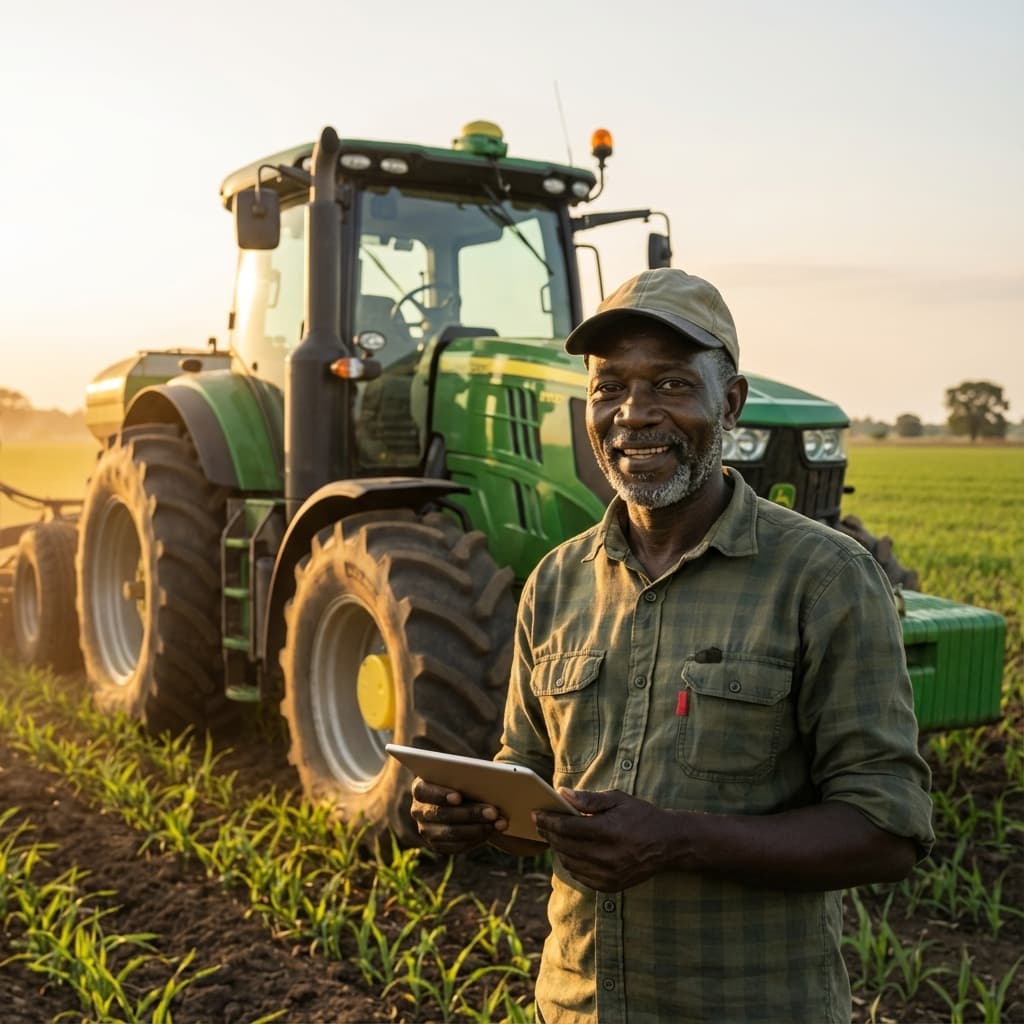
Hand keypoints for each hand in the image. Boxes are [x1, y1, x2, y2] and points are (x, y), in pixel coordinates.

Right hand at [409, 777, 506, 854]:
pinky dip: (476, 838)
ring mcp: (426, 830)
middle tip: (493, 811)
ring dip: (478, 828)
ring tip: (499, 823)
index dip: (440, 795)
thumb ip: (466, 776)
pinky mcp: (438, 845)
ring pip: (450, 833)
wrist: (461, 798)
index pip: (424, 791)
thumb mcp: (461, 775)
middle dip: (470, 813)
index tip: (459, 797)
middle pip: (441, 814)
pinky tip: (492, 831)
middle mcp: (418, 811)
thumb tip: (489, 777)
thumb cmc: (461, 780)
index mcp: (420, 788)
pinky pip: (456, 846)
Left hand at [533, 788, 678, 890]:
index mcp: (608, 830)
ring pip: (569, 863)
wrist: (669, 843)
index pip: (567, 828)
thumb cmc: (641, 816)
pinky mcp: (611, 886)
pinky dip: (571, 864)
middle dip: (549, 833)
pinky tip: (570, 852)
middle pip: (565, 846)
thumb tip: (562, 794)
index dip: (548, 820)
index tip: (537, 813)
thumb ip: (588, 799)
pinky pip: (581, 876)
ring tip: (554, 836)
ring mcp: (609, 874)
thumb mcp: (617, 800)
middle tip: (540, 823)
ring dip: (558, 849)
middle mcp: (607, 856)